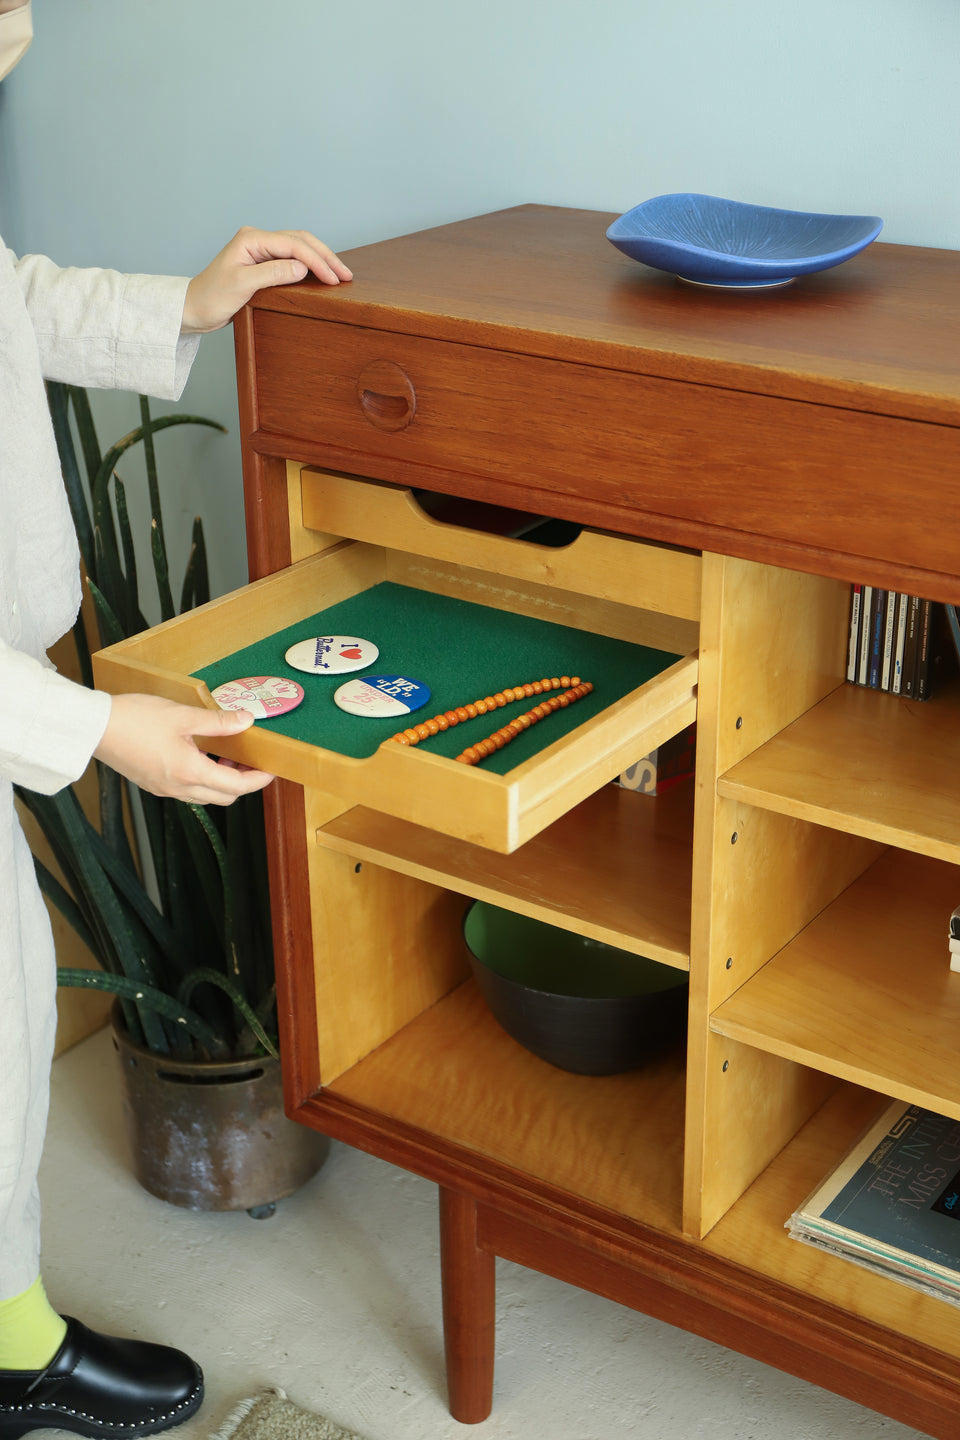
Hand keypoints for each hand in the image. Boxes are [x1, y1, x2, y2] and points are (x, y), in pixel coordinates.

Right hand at [94, 694, 274, 804]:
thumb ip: (218, 722)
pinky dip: (201, 779)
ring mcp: (163, 789)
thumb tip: (246, 721)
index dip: (258, 781)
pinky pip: (185, 790)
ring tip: (225, 757)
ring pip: (204, 796)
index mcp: (189, 772)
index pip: (236, 787)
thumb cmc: (135, 719)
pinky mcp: (151, 784)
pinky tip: (199, 756)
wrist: (94, 728)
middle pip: (223, 797)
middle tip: (250, 762)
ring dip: (220, 782)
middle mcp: (177, 787)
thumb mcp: (183, 715)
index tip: (270, 771)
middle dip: (242, 783)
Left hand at [181, 226, 352, 333]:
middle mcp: (257, 240)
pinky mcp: (262, 264)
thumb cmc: (211, 297)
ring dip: (320, 258)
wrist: (194, 309)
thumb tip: (302, 267)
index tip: (334, 278)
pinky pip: (291, 258)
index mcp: (251, 239)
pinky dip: (309, 265)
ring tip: (339, 273)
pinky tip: (321, 273)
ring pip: (298, 247)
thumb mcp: (242, 285)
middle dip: (325, 256)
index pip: (293, 245)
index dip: (317, 260)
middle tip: (345, 274)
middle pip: (300, 240)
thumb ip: (272, 273)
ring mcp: (260, 251)